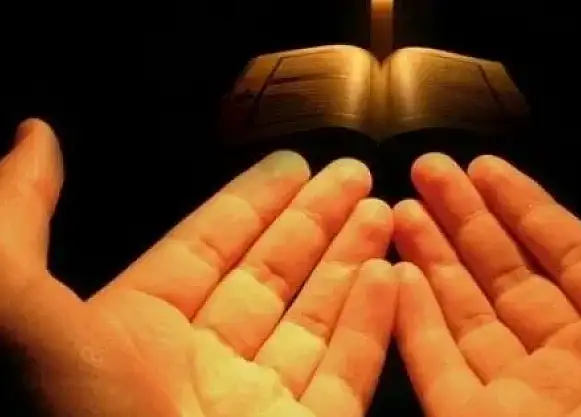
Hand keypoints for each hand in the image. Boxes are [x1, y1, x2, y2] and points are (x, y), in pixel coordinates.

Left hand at [0, 119, 396, 416]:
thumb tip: (33, 136)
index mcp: (131, 334)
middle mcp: (198, 368)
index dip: (249, 203)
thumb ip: (21, 218)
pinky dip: (370, 325)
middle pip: (270, 275)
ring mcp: (257, 409)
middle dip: (313, 220)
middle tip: (352, 172)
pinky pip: (346, 375)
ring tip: (380, 210)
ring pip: (313, 319)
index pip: (205, 248)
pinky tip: (390, 277)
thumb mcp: (22, 312)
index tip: (291, 164)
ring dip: (348, 261)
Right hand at [393, 153, 580, 416]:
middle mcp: (575, 357)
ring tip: (399, 208)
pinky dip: (414, 322)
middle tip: (426, 169)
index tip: (483, 166)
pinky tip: (394, 276)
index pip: (565, 249)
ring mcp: (526, 398)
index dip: (523, 205)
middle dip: (463, 219)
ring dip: (432, 260)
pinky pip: (440, 369)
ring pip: (467, 315)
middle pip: (505, 273)